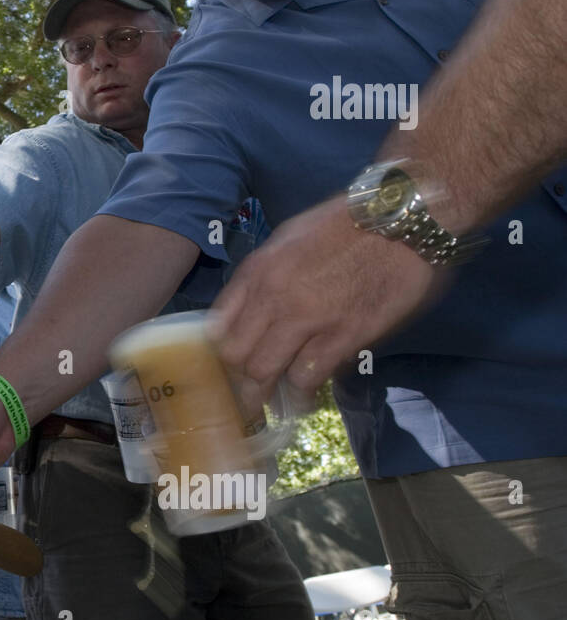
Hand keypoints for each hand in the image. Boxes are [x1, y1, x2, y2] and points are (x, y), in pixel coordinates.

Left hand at [212, 195, 443, 395]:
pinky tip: (306, 393)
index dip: (220, 349)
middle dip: (239, 375)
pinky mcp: (344, 336)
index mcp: (258, 270)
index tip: (228, 362)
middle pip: (235, 356)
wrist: (401, 220)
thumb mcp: (288, 238)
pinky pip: (308, 377)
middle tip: (248, 388)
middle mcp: (274, 296)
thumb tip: (251, 310)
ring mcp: (308, 319)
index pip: (218, 325)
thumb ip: (264, 276)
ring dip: (269, 389)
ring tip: (275, 399)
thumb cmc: (346, 223)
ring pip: (265, 373)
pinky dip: (304, 390)